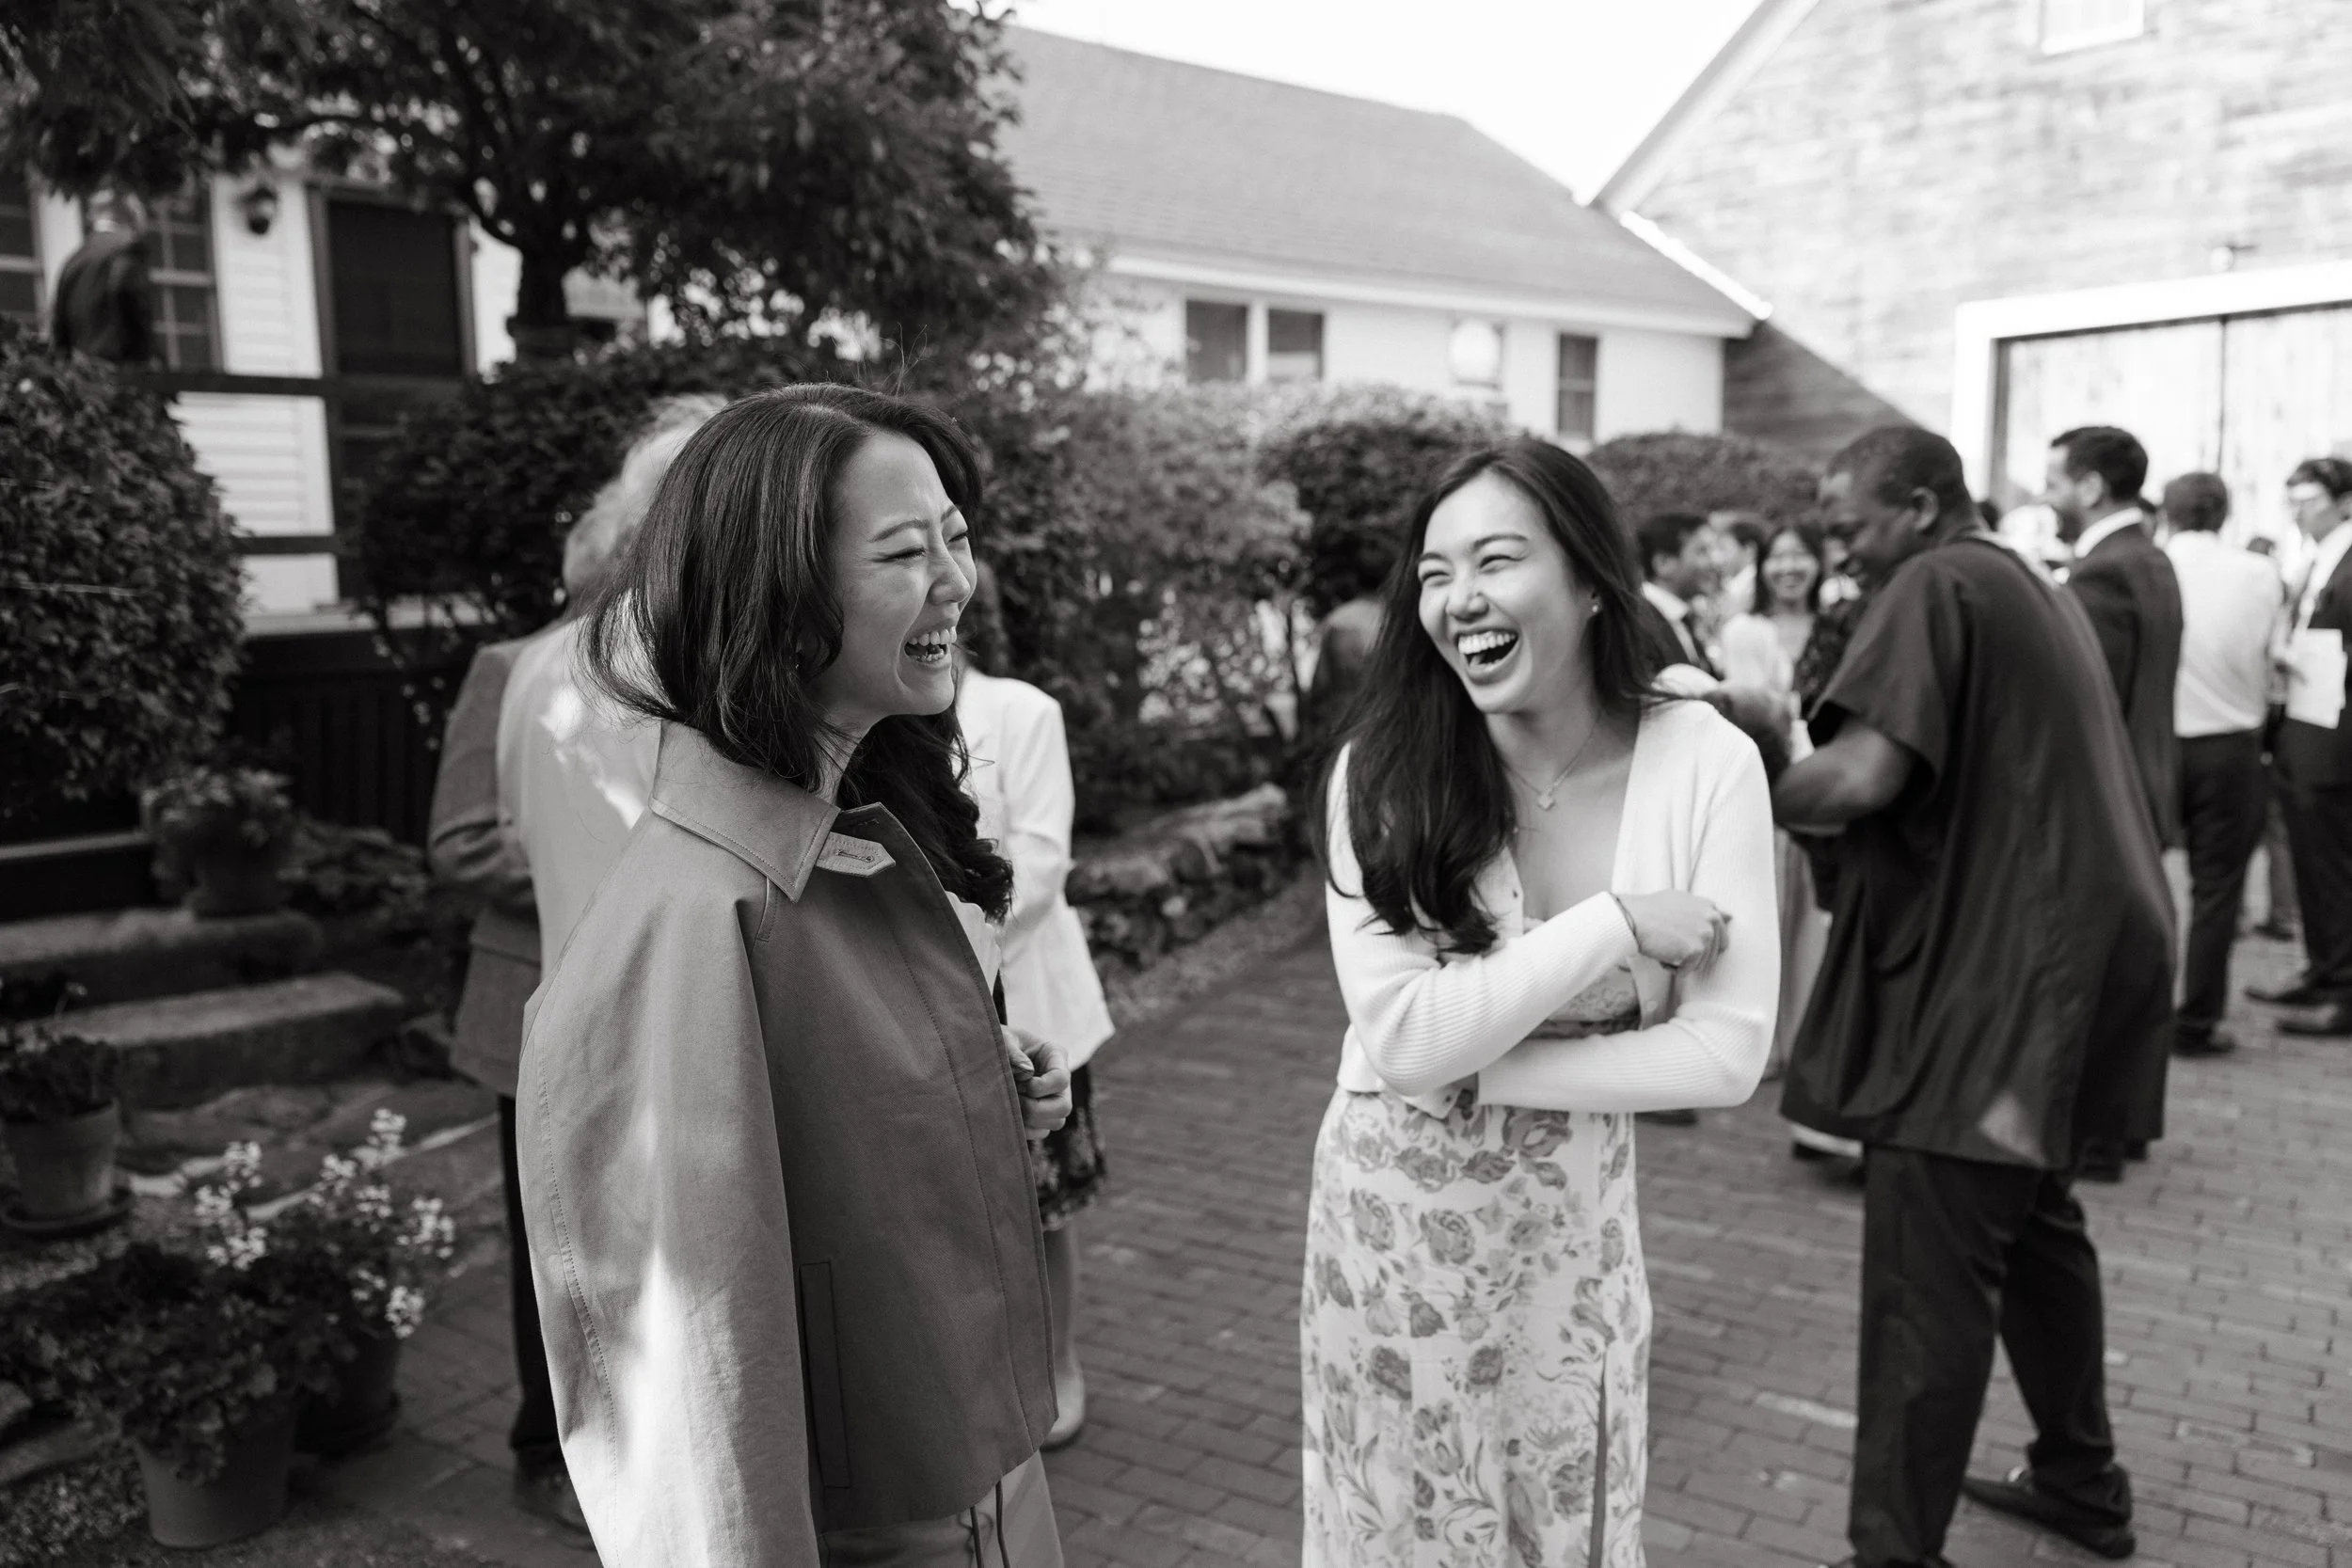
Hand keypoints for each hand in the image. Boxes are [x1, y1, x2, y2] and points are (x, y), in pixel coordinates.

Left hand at [1005, 1027, 1071, 1139]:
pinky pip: (1041, 1132)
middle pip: (1063, 1106)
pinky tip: (1009, 1115)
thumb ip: (1013, 1053)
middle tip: (1013, 1098)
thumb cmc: (1002, 1042)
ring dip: (1029, 1119)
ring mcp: (1054, 1100)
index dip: (1041, 1086)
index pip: (1061, 1079)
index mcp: (1056, 1056)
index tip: (1019, 1083)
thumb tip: (1027, 1074)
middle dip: (1035, 1108)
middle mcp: (1060, 1081)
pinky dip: (1025, 1129)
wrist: (994, 1051)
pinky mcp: (1043, 1116)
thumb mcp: (1005, 1040)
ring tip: (1009, 1104)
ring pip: (1055, 1122)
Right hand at [1615, 890, 1729, 970]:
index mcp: (1710, 907)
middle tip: (1671, 945)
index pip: (1721, 933)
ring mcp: (1705, 935)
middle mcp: (1712, 919)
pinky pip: (1687, 971)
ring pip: (1700, 964)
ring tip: (1664, 947)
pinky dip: (1672, 969)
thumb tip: (1731, 916)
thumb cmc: (1650, 910)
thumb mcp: (1681, 901)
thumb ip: (1705, 909)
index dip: (1703, 943)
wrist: (1632, 918)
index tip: (1686, 942)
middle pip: (1713, 953)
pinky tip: (1660, 955)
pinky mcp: (1696, 950)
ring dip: (1682, 962)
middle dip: (1694, 955)